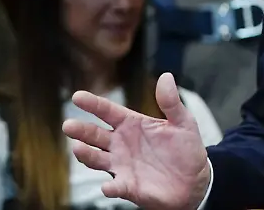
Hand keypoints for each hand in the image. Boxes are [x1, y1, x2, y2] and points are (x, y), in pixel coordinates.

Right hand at [62, 73, 209, 209]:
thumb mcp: (183, 122)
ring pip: (97, 159)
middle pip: (95, 135)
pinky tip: (107, 186)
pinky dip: (110, 187)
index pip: (107, 111)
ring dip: (86, 155)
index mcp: (132, 124)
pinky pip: (115, 186)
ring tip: (77, 148)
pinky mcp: (128, 186)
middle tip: (68, 125)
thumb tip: (166, 76)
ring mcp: (122, 165)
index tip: (76, 96)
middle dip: (81, 130)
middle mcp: (121, 144)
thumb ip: (171, 102)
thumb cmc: (185, 149)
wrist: (195, 181)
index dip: (93, 103)